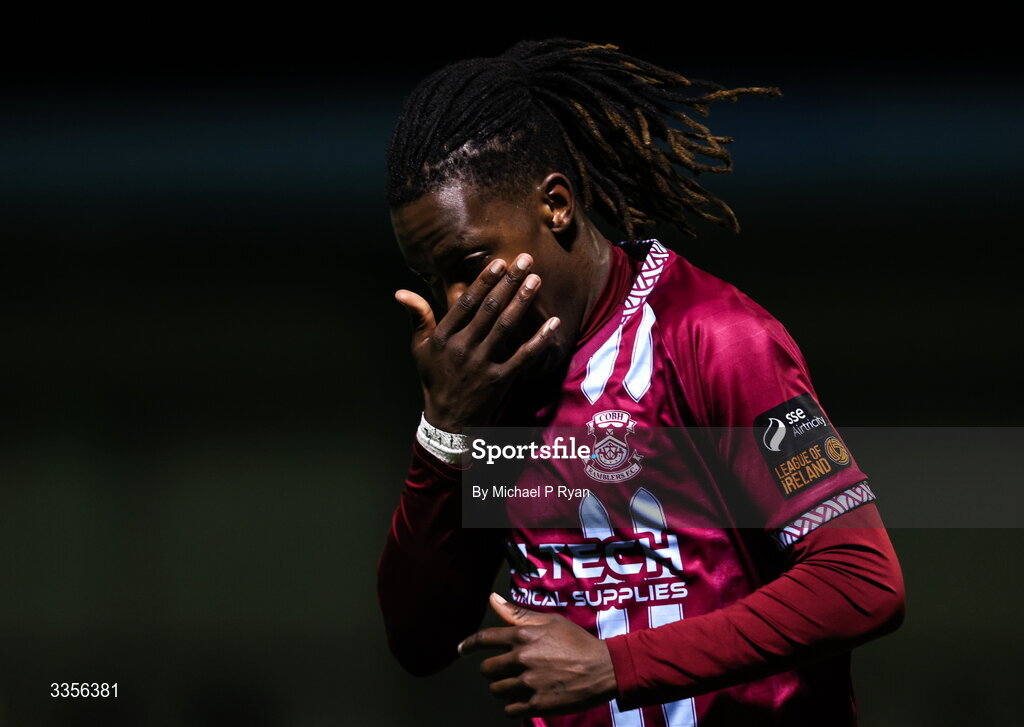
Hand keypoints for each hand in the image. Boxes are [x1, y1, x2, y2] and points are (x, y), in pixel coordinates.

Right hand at [395, 254, 559, 432]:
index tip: (499, 263)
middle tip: (525, 260)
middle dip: (508, 283)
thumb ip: (418, 318)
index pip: (465, 304)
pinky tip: (553, 323)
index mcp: (443, 337)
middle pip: (489, 310)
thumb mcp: (420, 349)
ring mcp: (482, 364)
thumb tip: (401, 292)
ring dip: (522, 302)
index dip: (483, 282)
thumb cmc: (435, 379)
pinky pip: (523, 356)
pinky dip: (539, 340)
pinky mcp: (500, 380)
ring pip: (505, 328)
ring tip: (536, 281)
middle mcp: (462, 348)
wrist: (448, 420)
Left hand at [459, 592, 617, 718]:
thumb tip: (492, 599)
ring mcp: (529, 683)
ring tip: (518, 683)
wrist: (604, 668)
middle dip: (493, 669)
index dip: (469, 645)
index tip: (462, 650)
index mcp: (524, 635)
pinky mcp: (538, 704)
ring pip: (496, 690)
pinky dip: (513, 705)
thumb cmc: (577, 642)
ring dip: (503, 687)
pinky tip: (524, 698)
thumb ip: (518, 614)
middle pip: (487, 668)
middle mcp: (523, 658)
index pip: (484, 639)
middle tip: (507, 669)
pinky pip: (509, 709)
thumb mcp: (550, 621)